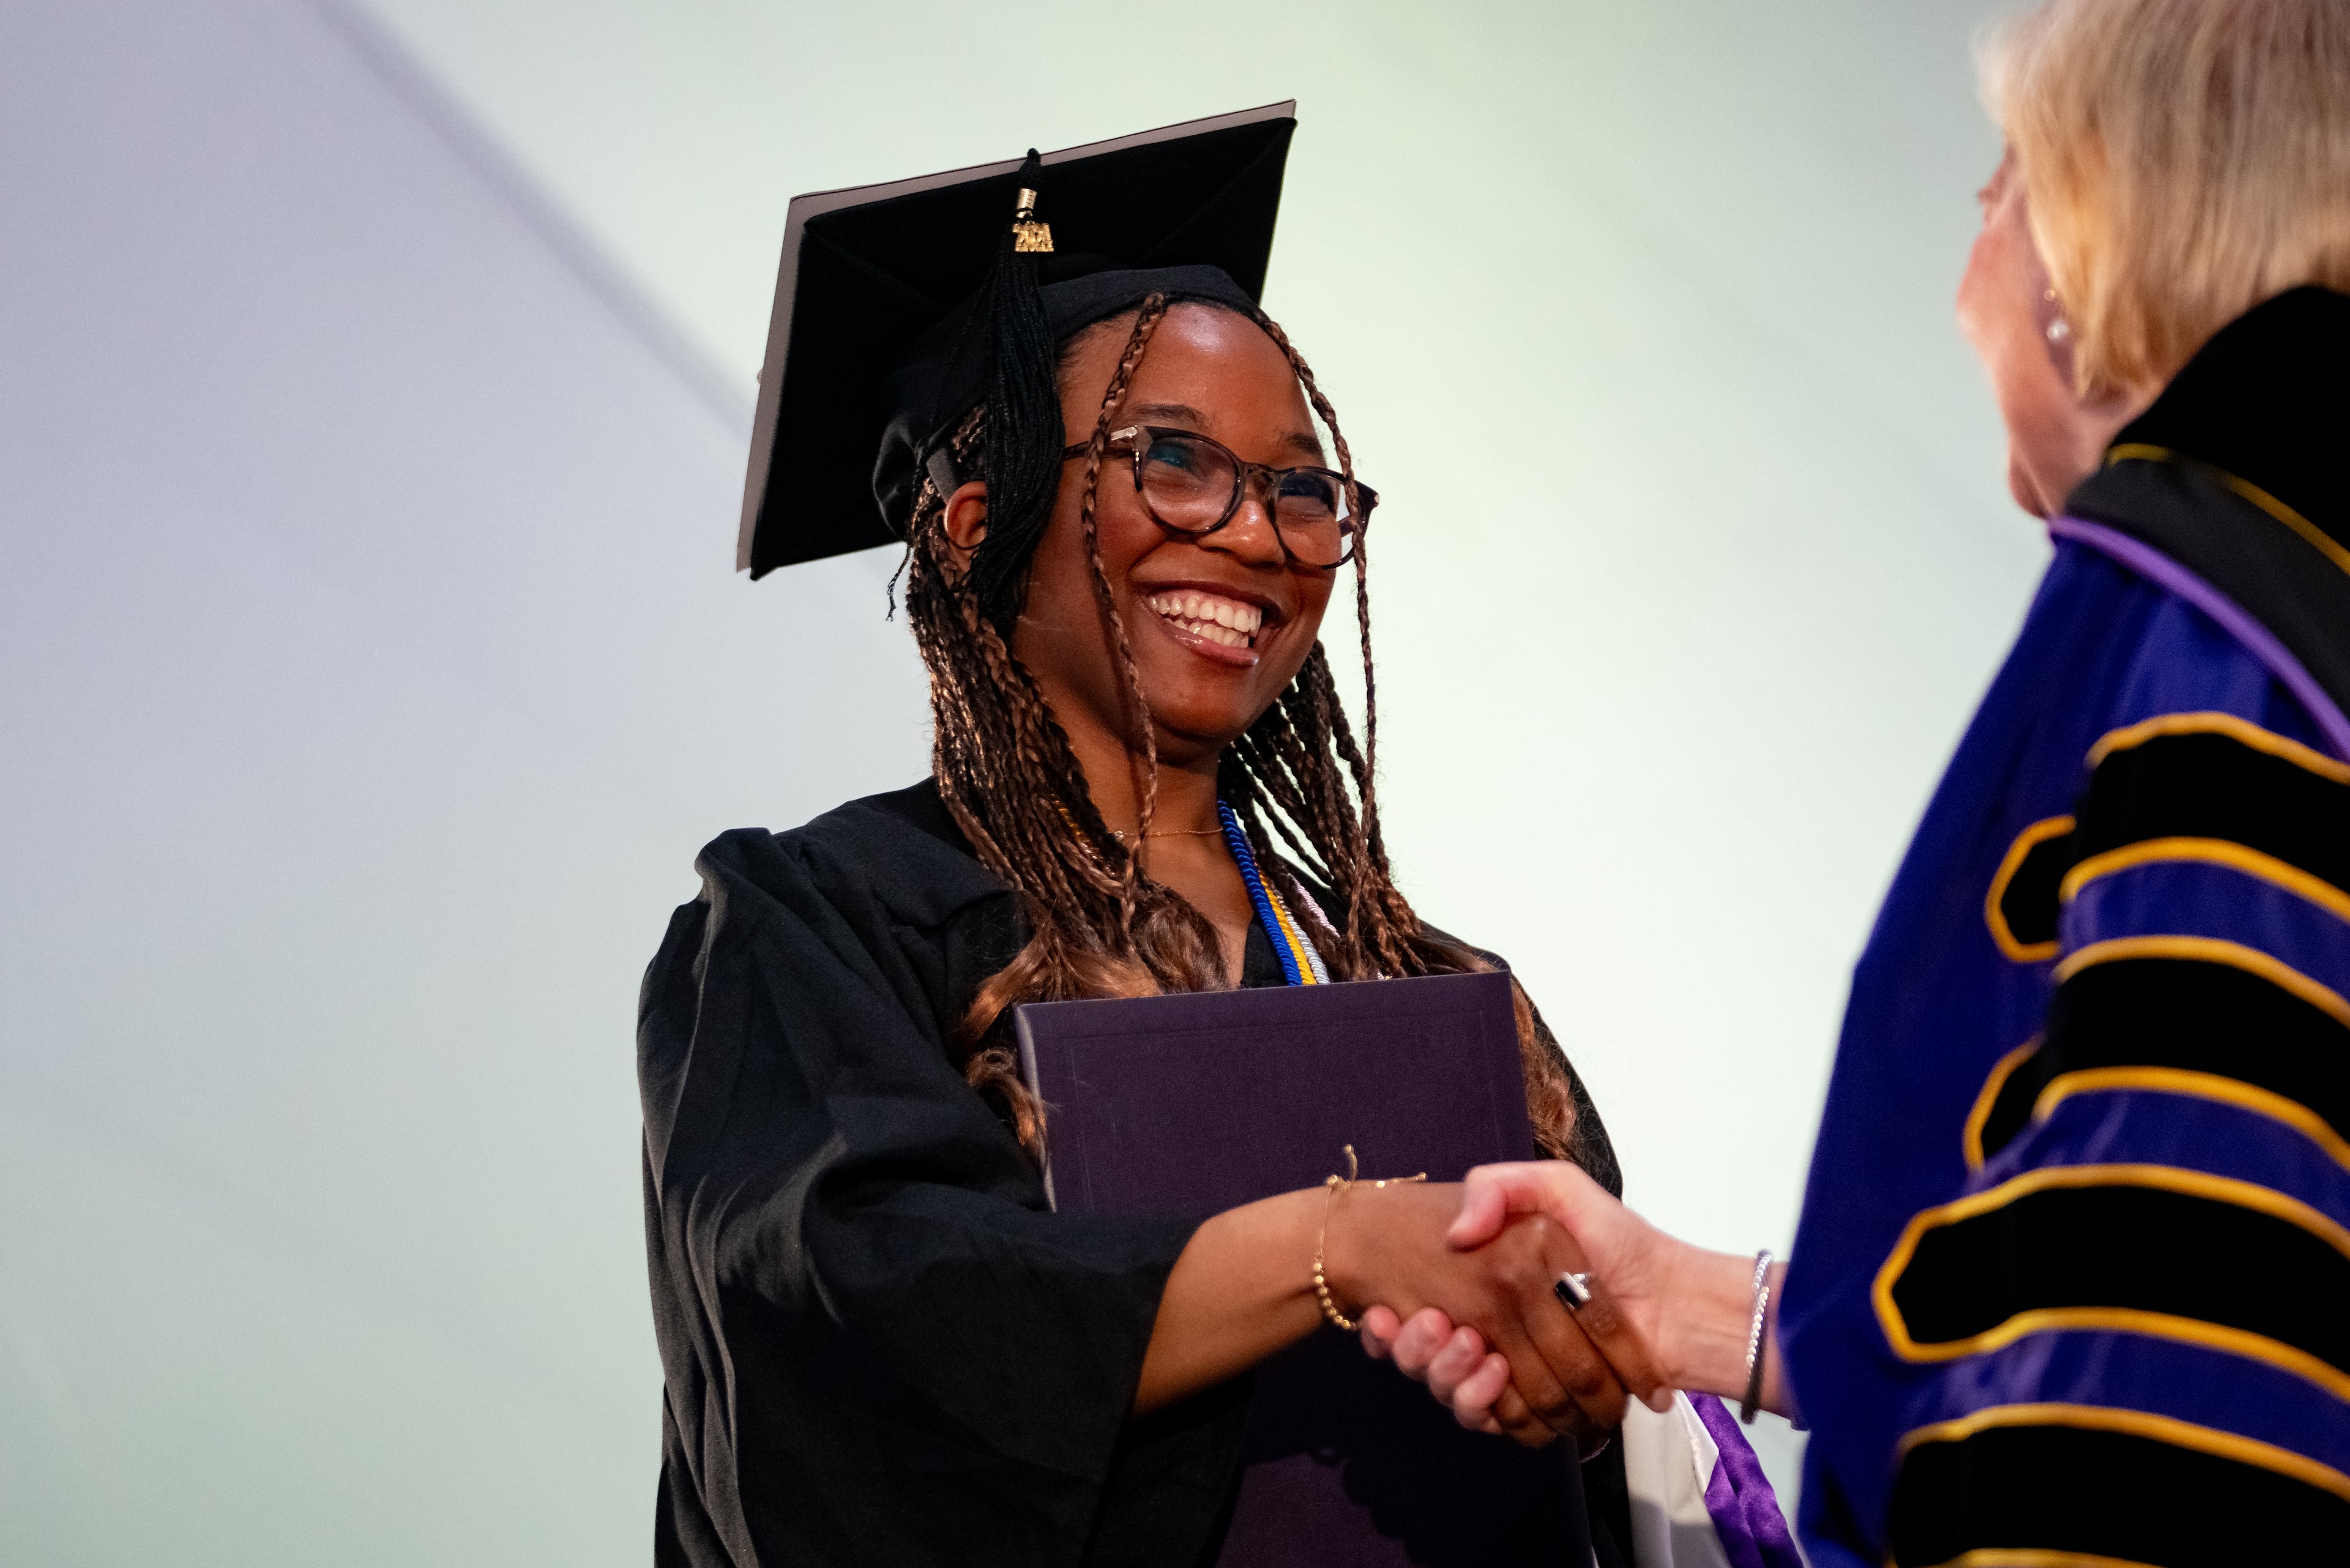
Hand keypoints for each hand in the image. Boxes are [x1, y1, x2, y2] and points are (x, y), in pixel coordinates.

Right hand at [1322, 1181, 1625, 1448]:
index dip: (1398, 1325)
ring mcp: (1514, 1373)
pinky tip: (1488, 1376)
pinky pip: (1492, 1420)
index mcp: (1493, 1287)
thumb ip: (1501, 1186)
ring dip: (1445, 1376)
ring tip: (1465, 1346)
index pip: (1425, 1316)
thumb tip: (1457, 1235)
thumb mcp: (1556, 1188)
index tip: (1386, 1315)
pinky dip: (1481, 1405)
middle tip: (1431, 1327)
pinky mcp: (1539, 1408)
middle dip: (1419, 1351)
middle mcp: (1496, 1332)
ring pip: (1453, 1391)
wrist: (1678, 1302)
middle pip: (1432, 1357)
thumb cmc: (1621, 1241)